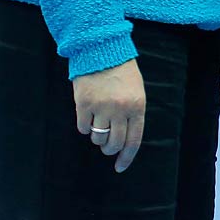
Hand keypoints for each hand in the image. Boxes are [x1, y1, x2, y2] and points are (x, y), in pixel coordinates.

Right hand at [73, 58, 145, 172]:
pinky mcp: (83, 105)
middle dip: (110, 149)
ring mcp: (101, 108)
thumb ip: (132, 113)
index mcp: (137, 106)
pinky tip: (87, 118)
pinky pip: (82, 128)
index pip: (134, 140)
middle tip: (107, 147)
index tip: (120, 167)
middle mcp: (120, 109)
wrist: (102, 51)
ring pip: (97, 138)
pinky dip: (84, 127)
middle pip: (114, 143)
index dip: (127, 157)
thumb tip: (124, 138)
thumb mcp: (136, 91)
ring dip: (97, 137)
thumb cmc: (122, 72)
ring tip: (98, 126)